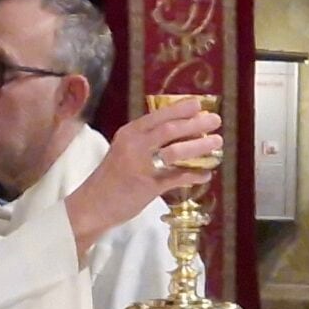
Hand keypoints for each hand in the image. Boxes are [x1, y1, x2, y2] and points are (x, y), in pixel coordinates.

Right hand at [63, 100, 221, 258]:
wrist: (91, 205)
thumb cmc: (110, 177)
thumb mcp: (123, 150)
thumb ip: (145, 140)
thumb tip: (178, 132)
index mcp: (128, 134)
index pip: (157, 116)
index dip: (180, 109)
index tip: (199, 104)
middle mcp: (133, 146)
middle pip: (169, 130)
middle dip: (196, 123)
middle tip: (215, 120)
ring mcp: (140, 166)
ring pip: (175, 151)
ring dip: (199, 147)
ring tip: (217, 143)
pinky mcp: (147, 187)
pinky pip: (176, 178)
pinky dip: (193, 175)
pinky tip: (206, 174)